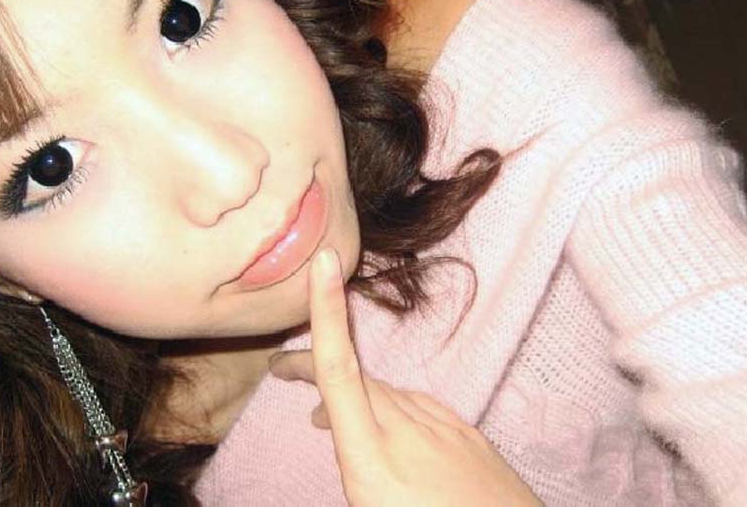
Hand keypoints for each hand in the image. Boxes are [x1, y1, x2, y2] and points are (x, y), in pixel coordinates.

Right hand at [268, 247, 541, 506]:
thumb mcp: (370, 502)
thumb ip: (352, 465)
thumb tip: (335, 431)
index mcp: (372, 454)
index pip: (339, 371)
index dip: (327, 313)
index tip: (323, 263)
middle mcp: (405, 428)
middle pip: (352, 376)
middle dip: (311, 365)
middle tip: (280, 370)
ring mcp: (441, 426)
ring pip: (383, 393)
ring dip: (350, 395)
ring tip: (319, 416)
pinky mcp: (465, 432)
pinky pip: (416, 406)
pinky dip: (388, 408)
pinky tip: (386, 426)